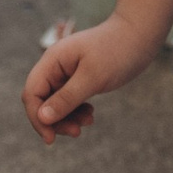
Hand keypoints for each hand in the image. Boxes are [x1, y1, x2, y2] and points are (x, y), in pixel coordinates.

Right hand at [22, 13, 160, 142]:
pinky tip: (90, 114)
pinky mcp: (79, 77)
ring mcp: (67, 71)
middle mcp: (56, 66)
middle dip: (55, 120)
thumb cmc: (117, 51)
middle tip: (76, 132)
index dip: (37, 117)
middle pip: (42, 100)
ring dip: (67, 117)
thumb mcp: (93, 77)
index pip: (32, 93)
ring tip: (89, 122)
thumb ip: (67, 98)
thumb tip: (42, 118)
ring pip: (56, 103)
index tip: (51, 138)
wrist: (140, 34)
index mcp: (53, 60)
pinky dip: (76, 110)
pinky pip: (69, 99)